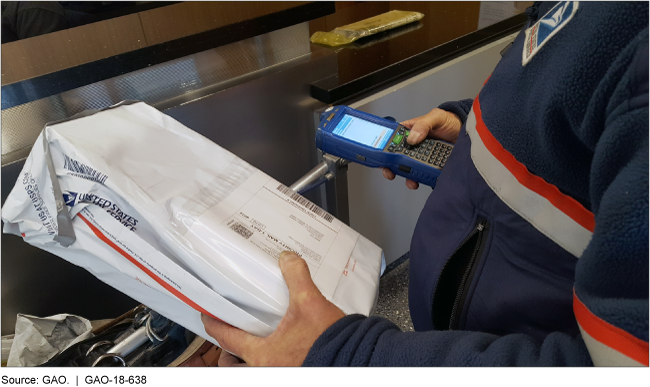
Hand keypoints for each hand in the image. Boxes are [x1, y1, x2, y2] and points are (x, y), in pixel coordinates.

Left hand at [201, 251, 345, 366]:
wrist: (355, 358)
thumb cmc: (330, 343)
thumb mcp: (310, 303)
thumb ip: (296, 277)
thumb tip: (288, 259)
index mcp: (263, 354)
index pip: (226, 337)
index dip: (213, 324)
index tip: (207, 316)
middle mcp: (267, 367)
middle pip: (232, 362)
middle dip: (228, 350)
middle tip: (230, 333)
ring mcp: (280, 370)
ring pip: (251, 367)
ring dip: (246, 357)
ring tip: (253, 341)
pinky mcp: (296, 369)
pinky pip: (271, 366)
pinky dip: (269, 357)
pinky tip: (282, 345)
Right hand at [382, 108, 461, 189]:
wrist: (465, 132)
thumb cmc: (450, 121)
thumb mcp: (436, 117)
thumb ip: (423, 125)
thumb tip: (412, 138)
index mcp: (410, 131)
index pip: (393, 139)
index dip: (384, 148)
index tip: (382, 157)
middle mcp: (413, 145)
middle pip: (397, 157)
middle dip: (391, 166)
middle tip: (390, 172)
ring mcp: (422, 156)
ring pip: (408, 168)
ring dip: (406, 176)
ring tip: (410, 180)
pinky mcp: (431, 165)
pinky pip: (423, 173)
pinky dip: (420, 179)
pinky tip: (421, 180)